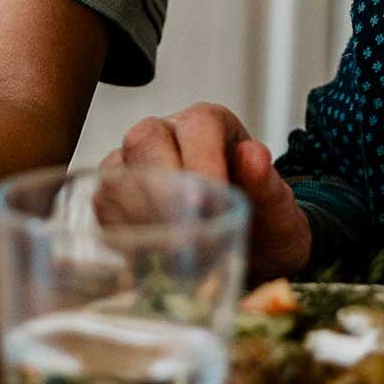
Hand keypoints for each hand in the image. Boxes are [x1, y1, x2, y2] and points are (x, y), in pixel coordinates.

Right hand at [101, 102, 310, 282]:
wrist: (247, 256)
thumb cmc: (263, 226)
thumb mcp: (279, 213)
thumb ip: (268, 186)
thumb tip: (253, 156)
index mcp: (211, 124)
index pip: (199, 125)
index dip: (201, 160)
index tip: (209, 203)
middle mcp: (166, 134)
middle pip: (146, 139)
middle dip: (164, 189)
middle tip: (186, 237)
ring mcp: (134, 162)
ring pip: (120, 172)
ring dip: (144, 217)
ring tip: (175, 256)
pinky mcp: (113, 195)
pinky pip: (104, 205)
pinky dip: (125, 233)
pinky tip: (151, 258)